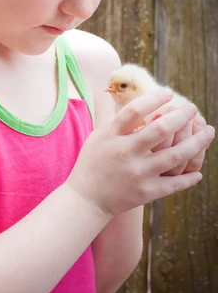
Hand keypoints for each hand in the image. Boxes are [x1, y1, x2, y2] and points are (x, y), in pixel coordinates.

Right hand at [66, 89, 214, 217]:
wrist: (86, 199)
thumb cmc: (92, 163)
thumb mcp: (98, 136)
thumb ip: (114, 119)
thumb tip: (126, 96)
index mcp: (112, 136)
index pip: (135, 110)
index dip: (154, 99)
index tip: (170, 93)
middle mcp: (126, 152)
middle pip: (161, 130)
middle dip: (182, 116)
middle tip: (193, 109)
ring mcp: (137, 173)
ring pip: (175, 156)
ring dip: (196, 142)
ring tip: (208, 131)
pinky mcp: (145, 192)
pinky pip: (174, 183)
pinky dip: (189, 178)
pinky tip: (198, 172)